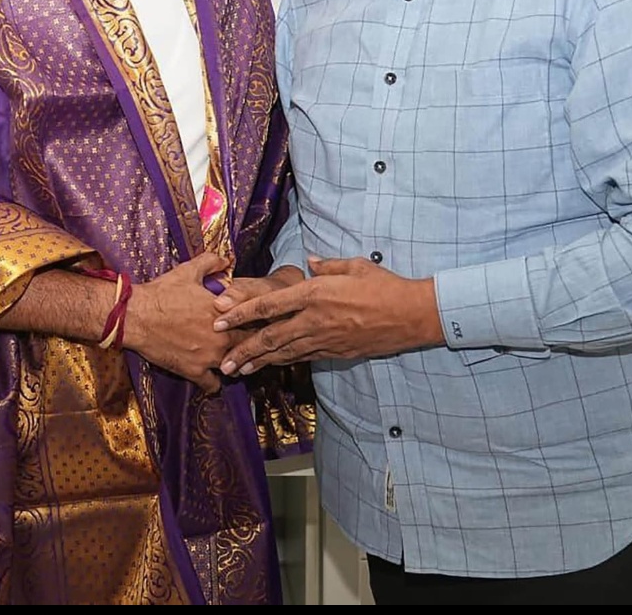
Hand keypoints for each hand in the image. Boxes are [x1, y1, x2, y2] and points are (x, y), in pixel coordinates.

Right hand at [126, 248, 243, 393]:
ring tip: (231, 357)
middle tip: (244, 339)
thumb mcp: (188, 270)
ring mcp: (209, 357)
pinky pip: (213, 385)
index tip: (255, 319)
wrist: (136, 316)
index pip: (255, 319)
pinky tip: (212, 374)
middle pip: (249, 345)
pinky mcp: (193, 371)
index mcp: (225, 311)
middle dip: (248, 342)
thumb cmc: (162, 292)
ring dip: (234, 362)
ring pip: (235, 366)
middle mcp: (222, 336)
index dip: (257, 319)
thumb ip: (212, 262)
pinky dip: (214, 381)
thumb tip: (227, 259)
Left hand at [213, 256, 442, 375]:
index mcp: (315, 293)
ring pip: (284, 353)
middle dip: (243, 348)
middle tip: (221, 361)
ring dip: (258, 361)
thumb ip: (327, 264)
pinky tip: (271, 365)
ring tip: (237, 370)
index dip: (242, 313)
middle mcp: (315, 319)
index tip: (219, 318)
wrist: (411, 315)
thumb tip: (310, 260)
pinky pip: (303, 357)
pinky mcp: (336, 351)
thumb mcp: (354, 265)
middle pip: (271, 337)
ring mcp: (325, 339)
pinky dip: (283, 362)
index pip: (270, 305)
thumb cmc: (384, 285)